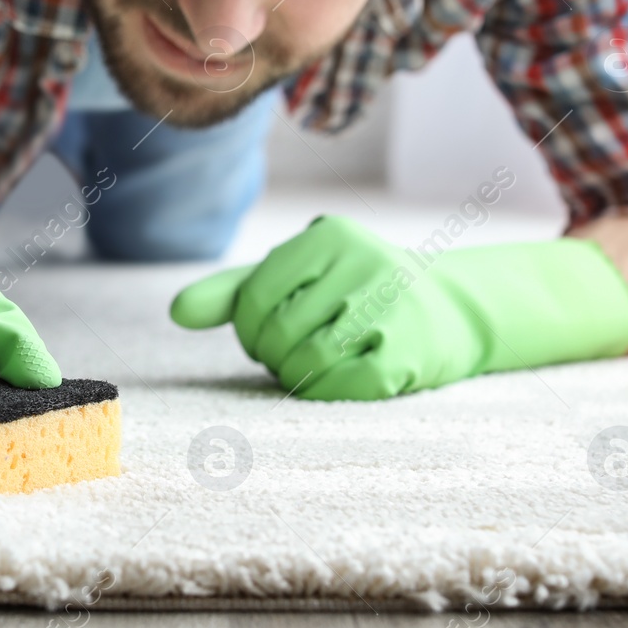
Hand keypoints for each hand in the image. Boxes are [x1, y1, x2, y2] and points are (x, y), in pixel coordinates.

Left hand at [169, 215, 627, 399]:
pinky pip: (336, 387)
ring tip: (309, 366)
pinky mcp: (406, 356)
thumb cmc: (354, 291)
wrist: (452, 310)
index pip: (253, 298)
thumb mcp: (299, 276)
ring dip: (294, 376)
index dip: (248, 330)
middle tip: (290, 355)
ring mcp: (390, 309)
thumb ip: (234, 291)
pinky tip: (336, 380)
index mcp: (328, 236)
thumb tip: (176, 311)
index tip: (266, 336)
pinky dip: (322, 391)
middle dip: (272, 355)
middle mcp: (363, 263)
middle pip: (276, 333)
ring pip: (303, 363)